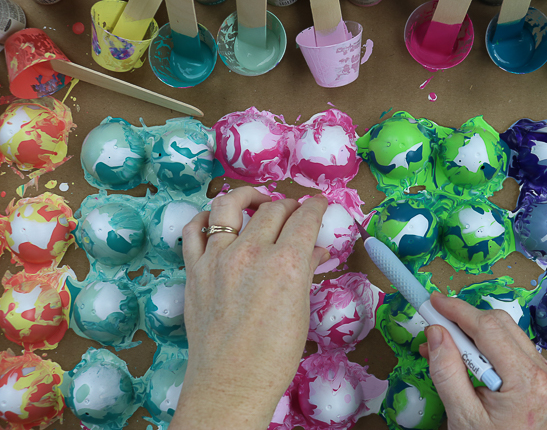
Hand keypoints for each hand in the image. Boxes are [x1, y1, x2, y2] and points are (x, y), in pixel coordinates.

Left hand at [170, 187, 328, 429]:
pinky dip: (206, 217)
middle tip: (295, 211)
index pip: (304, 218)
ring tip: (257, 201)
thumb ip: (306, 271)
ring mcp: (217, 258)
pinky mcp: (194, 269)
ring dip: (247, 196)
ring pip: (229, 205)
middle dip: (289, 205)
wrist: (231, 384)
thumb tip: (316, 250)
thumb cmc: (273, 356)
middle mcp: (251, 252)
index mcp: (285, 263)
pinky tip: (216, 219)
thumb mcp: (300, 311)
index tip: (319, 203)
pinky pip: (194, 229)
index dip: (316, 206)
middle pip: (273, 209)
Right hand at [419, 292, 546, 429]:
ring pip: (507, 332)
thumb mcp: (462, 416)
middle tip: (434, 325)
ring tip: (444, 346)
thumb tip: (436, 332)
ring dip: (474, 332)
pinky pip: (513, 348)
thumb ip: (447, 371)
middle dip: (465, 319)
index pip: (488, 329)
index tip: (433, 302)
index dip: (457, 310)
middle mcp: (543, 372)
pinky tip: (465, 359)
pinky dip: (487, 347)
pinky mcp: (544, 379)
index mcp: (526, 381)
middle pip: (500, 324)